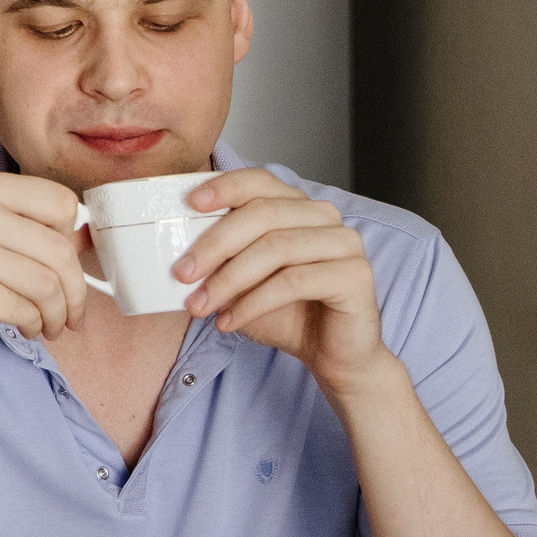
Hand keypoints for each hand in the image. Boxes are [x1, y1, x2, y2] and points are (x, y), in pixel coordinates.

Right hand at [0, 171, 93, 360]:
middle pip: (60, 250)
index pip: (62, 203)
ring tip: (49, 324)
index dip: (72, 240)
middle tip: (71, 312)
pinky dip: (35, 325)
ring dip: (57, 314)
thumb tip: (88, 238)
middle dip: (75, 291)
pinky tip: (25, 327)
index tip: (64, 265)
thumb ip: (30, 227)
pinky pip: (29, 309)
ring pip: (48, 284)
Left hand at [180, 168, 388, 392]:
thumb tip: (179, 256)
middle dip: (215, 245)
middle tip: (183, 273)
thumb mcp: (242, 283)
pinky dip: (253, 303)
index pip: (260, 182)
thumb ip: (221, 261)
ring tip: (201, 305)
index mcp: (297, 207)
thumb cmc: (287, 313)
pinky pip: (294, 281)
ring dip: (229, 280)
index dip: (225, 187)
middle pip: (262, 214)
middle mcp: (324, 217)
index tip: (191, 204)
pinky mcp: (356, 274)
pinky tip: (230, 320)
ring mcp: (345, 242)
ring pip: (276, 248)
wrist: (332, 354)